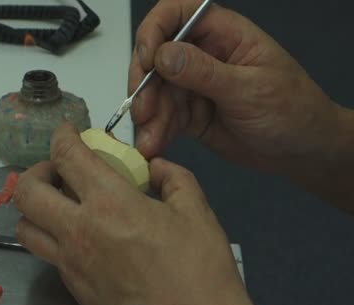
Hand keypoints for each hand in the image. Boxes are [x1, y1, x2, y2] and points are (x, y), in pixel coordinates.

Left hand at [13, 122, 274, 304]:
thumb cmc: (201, 268)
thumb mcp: (195, 208)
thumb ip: (171, 176)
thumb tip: (153, 168)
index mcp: (110, 203)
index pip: (67, 157)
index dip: (61, 136)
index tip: (66, 132)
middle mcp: (79, 231)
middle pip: (27, 192)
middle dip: (36, 171)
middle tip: (58, 172)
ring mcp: (71, 264)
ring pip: (26, 228)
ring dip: (35, 209)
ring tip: (59, 205)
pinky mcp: (74, 290)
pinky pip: (49, 256)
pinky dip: (54, 238)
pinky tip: (81, 239)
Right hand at [129, 0, 340, 173]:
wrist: (302, 150)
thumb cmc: (291, 109)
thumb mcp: (249, 89)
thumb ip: (204, 73)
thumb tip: (162, 55)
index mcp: (224, 33)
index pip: (177, 13)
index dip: (154, 30)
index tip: (147, 59)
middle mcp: (203, 54)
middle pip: (156, 56)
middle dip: (145, 83)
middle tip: (143, 110)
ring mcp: (194, 85)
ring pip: (156, 91)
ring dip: (148, 115)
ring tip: (149, 140)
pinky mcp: (189, 113)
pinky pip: (163, 117)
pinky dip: (155, 130)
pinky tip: (154, 144)